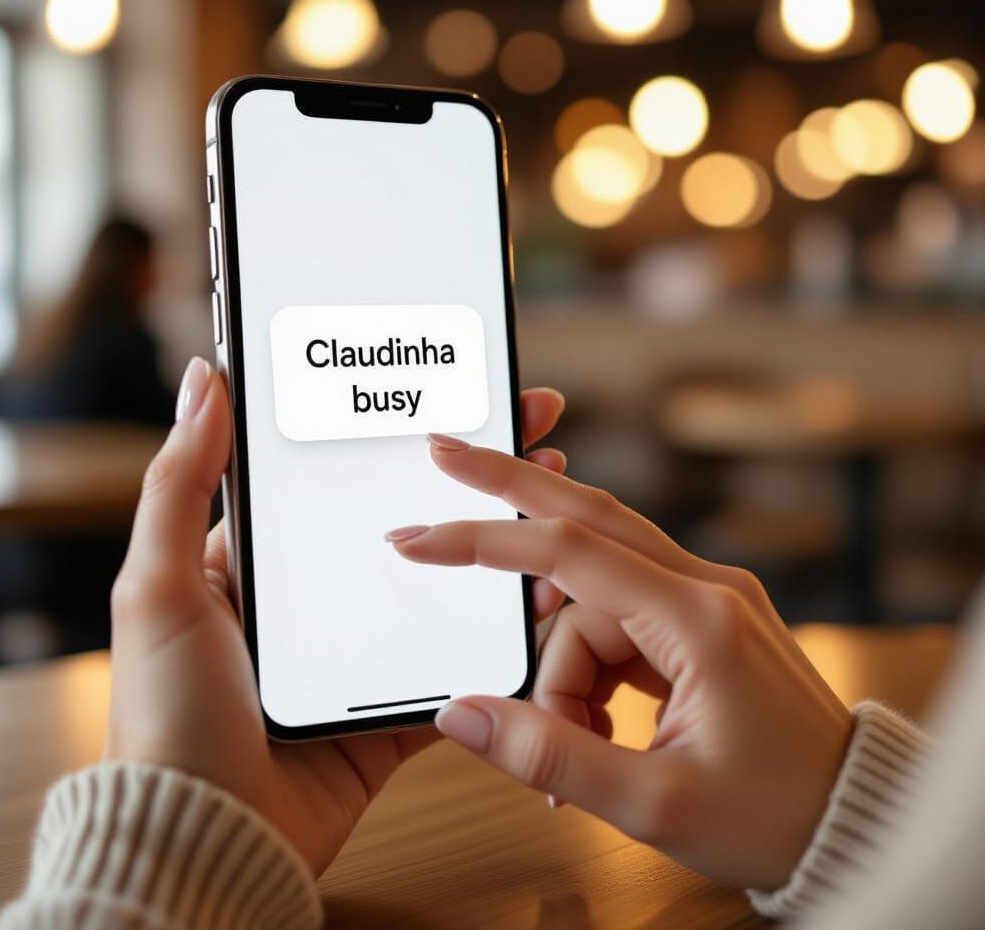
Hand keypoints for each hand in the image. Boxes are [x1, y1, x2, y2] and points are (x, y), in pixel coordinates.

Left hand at [105, 356, 567, 876]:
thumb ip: (180, 483)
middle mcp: (322, 599)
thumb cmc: (166, 714)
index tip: (448, 389)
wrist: (205, 839)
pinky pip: (457, 659)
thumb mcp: (159, 587)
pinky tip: (542, 590)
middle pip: (408, 516)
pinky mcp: (393, 708)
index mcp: (267, 560)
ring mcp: (362, 653)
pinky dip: (500, 631)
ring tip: (551, 493)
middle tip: (526, 421)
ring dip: (499, 539)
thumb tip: (202, 380)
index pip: (344, 474)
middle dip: (469, 470)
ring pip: (445, 583)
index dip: (397, 430)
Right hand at [388, 438, 853, 890]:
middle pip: (586, 514)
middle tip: (443, 454)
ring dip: (562, 661)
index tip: (419, 540)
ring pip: (593, 595)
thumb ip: (549, 752)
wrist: (855, 821)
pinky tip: (598, 722)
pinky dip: (590, 666)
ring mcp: (707, 599)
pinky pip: (620, 620)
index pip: (568, 553)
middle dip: (510, 486)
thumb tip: (460, 714)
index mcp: (699, 619)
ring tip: (576, 741)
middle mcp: (705, 588)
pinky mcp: (703, 621)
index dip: (485, 540)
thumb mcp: (654, 803)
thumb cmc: (776, 816)